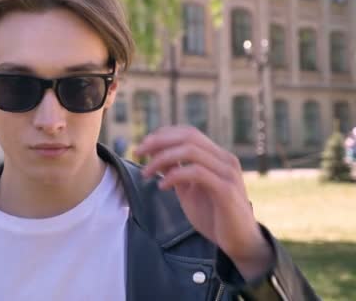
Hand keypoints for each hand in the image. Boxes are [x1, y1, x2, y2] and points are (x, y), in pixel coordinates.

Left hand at [134, 126, 272, 279]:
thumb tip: (155, 155)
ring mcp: (227, 173)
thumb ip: (176, 172)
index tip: (142, 146)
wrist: (239, 243)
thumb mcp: (189, 190)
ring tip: (146, 173)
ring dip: (162, 158)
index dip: (163, 134)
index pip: (189, 132)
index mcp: (217, 157)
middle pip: (189, 136)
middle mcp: (225, 159)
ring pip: (191, 151)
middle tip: (137, 153)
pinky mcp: (226, 190)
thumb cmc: (213, 216)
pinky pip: (196, 172)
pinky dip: (174, 175)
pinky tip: (162, 186)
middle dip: (158, 141)